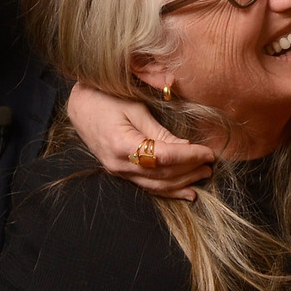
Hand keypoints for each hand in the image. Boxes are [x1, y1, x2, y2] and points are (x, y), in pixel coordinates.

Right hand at [66, 84, 213, 199]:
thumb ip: (159, 131)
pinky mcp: (120, 173)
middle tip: (211, 163)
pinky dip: (169, 190)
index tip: (209, 152)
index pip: (164, 156)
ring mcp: (118, 172)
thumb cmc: (106, 99)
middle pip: (162, 174)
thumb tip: (185, 146)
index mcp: (122, 144)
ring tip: (203, 176)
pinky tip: (186, 192)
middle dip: (190, 170)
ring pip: (156, 185)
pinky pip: (148, 186)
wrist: (79, 106)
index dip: (189, 156)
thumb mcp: (135, 108)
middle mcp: (119, 164)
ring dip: (183, 183)